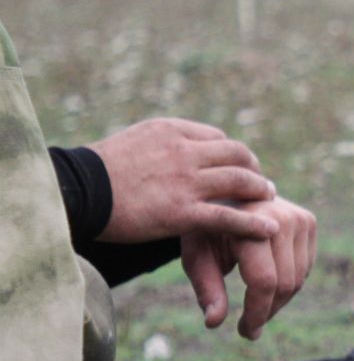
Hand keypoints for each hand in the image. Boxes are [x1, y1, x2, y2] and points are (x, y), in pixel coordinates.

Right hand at [88, 118, 278, 244]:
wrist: (76, 192)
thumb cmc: (99, 172)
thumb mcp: (134, 142)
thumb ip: (163, 144)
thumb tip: (184, 151)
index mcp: (170, 130)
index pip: (218, 138)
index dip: (234, 154)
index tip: (241, 166)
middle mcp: (183, 151)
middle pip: (237, 155)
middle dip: (255, 169)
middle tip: (264, 183)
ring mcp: (185, 182)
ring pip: (240, 181)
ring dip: (261, 191)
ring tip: (270, 200)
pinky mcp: (182, 212)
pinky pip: (229, 216)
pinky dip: (255, 223)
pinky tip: (270, 229)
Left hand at [180, 196, 317, 338]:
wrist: (226, 191)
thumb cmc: (205, 228)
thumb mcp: (196, 255)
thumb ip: (206, 288)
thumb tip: (214, 323)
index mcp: (248, 224)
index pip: (264, 281)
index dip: (257, 313)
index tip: (246, 332)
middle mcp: (280, 218)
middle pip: (285, 284)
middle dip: (267, 311)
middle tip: (250, 327)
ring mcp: (299, 218)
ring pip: (298, 279)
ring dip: (278, 301)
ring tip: (256, 308)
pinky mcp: (309, 222)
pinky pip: (305, 268)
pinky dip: (288, 284)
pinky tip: (268, 287)